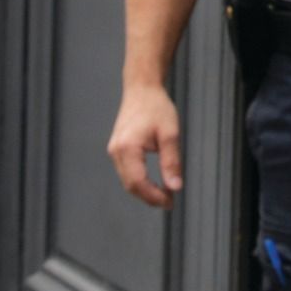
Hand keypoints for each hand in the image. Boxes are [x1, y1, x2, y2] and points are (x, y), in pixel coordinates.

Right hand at [108, 82, 182, 208]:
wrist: (142, 89)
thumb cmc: (156, 107)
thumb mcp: (170, 134)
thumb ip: (172, 162)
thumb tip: (176, 187)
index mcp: (127, 147)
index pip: (138, 182)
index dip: (154, 197)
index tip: (171, 201)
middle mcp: (116, 151)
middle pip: (130, 185)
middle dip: (149, 197)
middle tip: (170, 201)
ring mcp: (114, 150)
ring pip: (127, 181)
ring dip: (144, 191)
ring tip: (164, 194)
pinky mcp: (117, 149)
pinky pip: (126, 172)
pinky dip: (139, 182)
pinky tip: (154, 183)